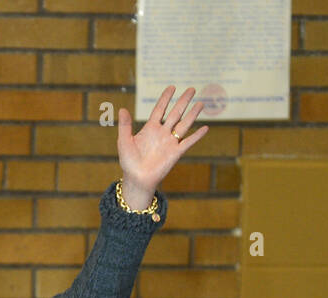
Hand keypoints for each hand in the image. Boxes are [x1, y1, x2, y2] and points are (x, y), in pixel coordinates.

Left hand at [116, 86, 208, 208]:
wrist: (137, 179)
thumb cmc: (128, 162)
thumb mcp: (124, 141)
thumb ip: (125, 125)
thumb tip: (122, 109)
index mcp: (150, 128)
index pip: (160, 109)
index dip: (166, 98)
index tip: (172, 87)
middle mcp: (162, 133)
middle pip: (175, 113)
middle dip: (183, 101)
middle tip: (192, 89)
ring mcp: (170, 142)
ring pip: (184, 124)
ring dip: (193, 114)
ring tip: (201, 103)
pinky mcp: (175, 153)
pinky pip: (188, 142)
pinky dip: (197, 136)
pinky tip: (205, 128)